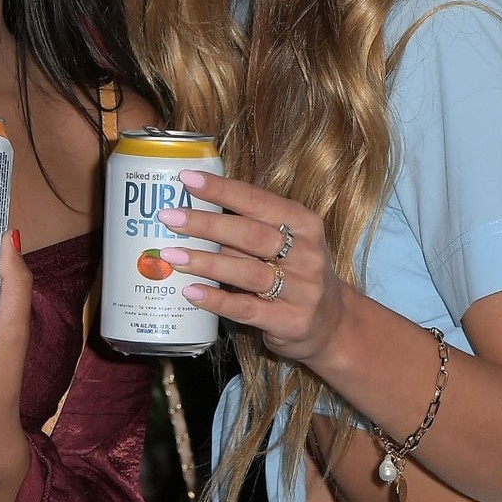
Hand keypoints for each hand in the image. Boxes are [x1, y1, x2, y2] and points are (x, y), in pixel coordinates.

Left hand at [155, 169, 351, 365]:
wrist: (333, 323)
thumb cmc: (296, 273)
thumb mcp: (286, 243)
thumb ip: (249, 228)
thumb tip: (193, 211)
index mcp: (305, 224)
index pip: (258, 200)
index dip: (222, 189)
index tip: (187, 178)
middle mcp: (307, 254)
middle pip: (251, 235)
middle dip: (206, 224)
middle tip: (169, 217)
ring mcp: (301, 290)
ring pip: (247, 272)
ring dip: (205, 262)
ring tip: (171, 255)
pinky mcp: (291, 322)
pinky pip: (247, 309)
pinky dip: (217, 299)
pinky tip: (191, 291)